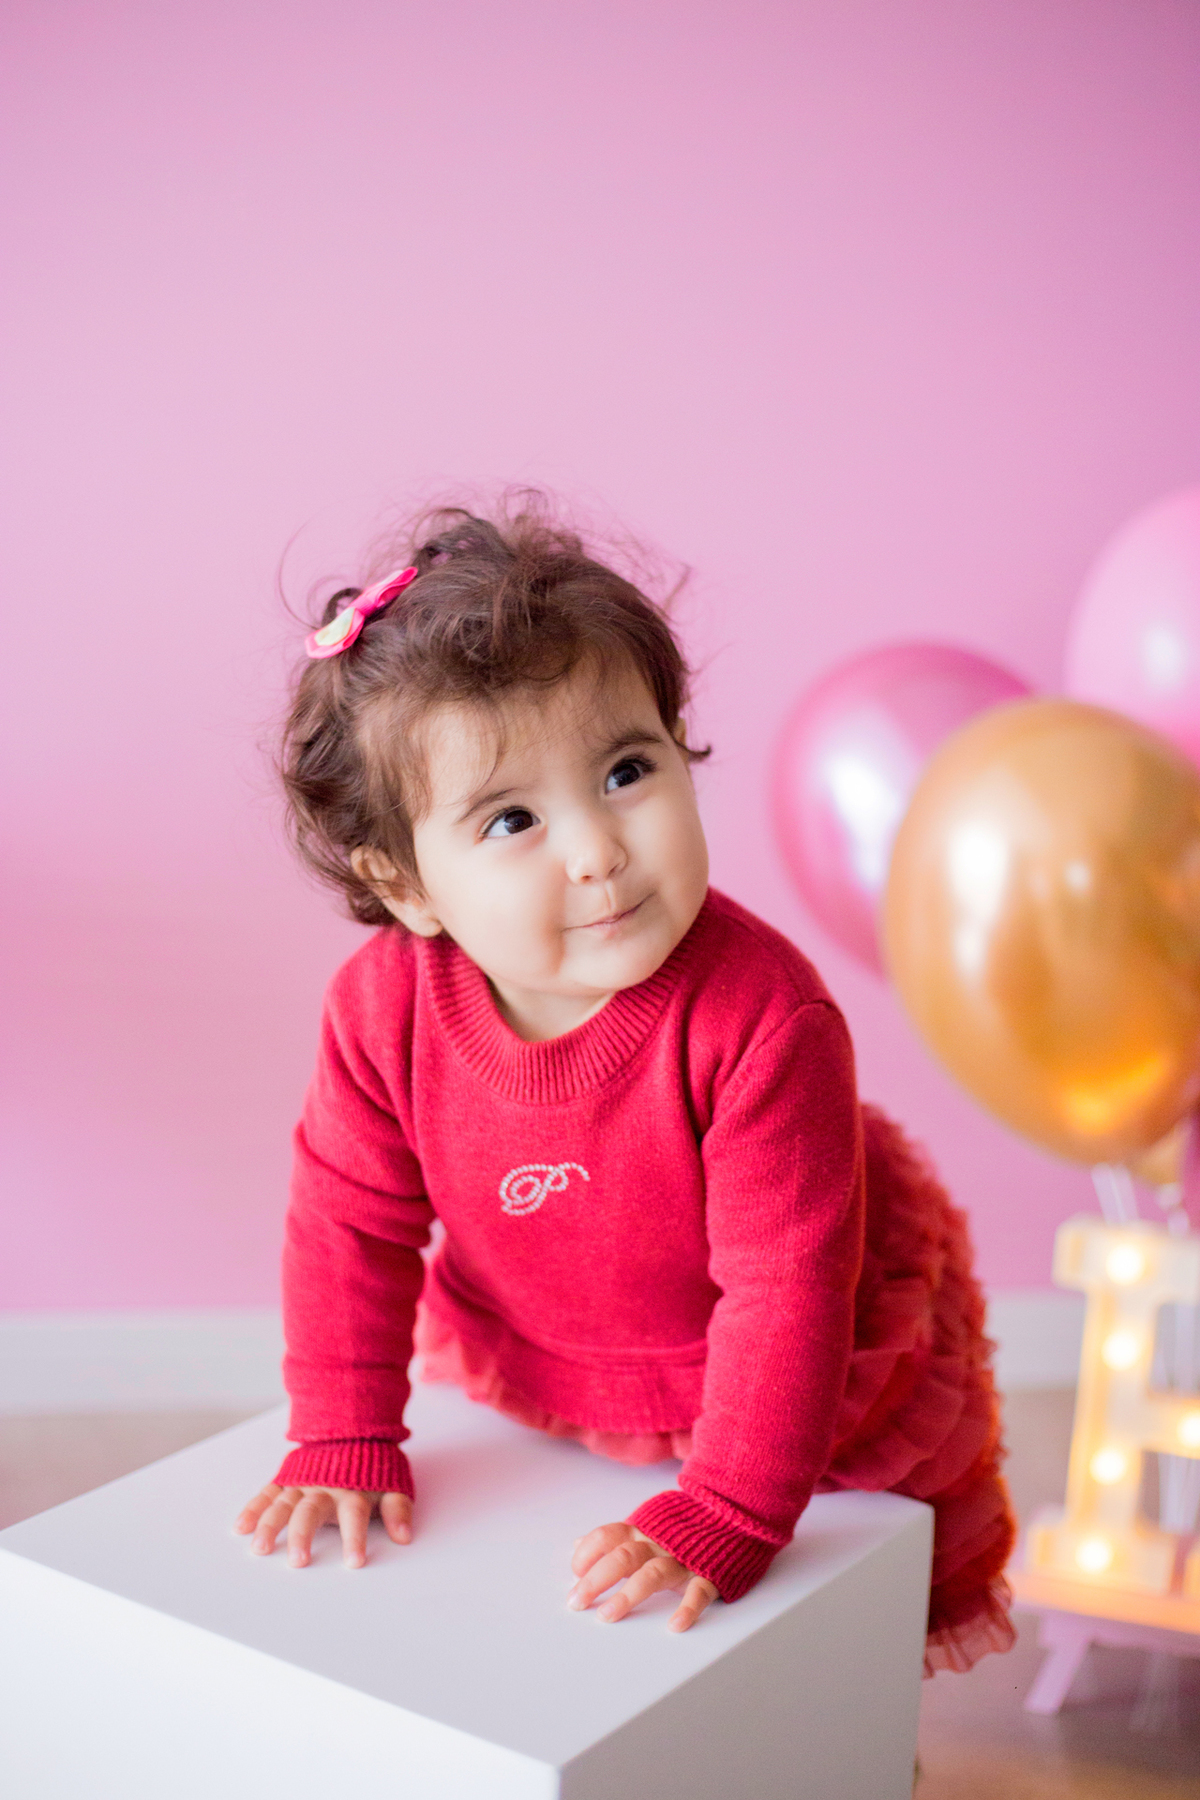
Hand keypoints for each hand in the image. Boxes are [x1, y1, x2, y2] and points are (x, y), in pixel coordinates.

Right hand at [234, 1483, 412, 1568]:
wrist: (350, 1429)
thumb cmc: (371, 1467)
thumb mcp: (392, 1484)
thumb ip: (398, 1509)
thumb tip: (405, 1537)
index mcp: (351, 1490)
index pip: (354, 1515)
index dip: (355, 1538)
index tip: (354, 1563)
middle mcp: (324, 1487)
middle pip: (311, 1511)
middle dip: (304, 1536)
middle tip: (299, 1562)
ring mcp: (302, 1483)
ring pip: (283, 1504)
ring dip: (271, 1525)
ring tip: (261, 1549)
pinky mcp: (286, 1480)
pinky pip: (267, 1494)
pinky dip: (253, 1509)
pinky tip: (241, 1527)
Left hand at [568, 1523, 717, 1631]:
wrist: (731, 1516)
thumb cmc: (680, 1530)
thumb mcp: (645, 1526)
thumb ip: (613, 1537)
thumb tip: (577, 1546)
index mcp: (642, 1531)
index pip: (607, 1536)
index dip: (587, 1554)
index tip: (574, 1574)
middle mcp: (658, 1544)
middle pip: (623, 1557)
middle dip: (596, 1579)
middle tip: (576, 1602)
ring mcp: (683, 1559)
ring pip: (652, 1574)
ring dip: (628, 1595)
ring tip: (607, 1616)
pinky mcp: (708, 1574)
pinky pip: (698, 1591)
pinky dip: (687, 1608)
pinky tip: (675, 1625)